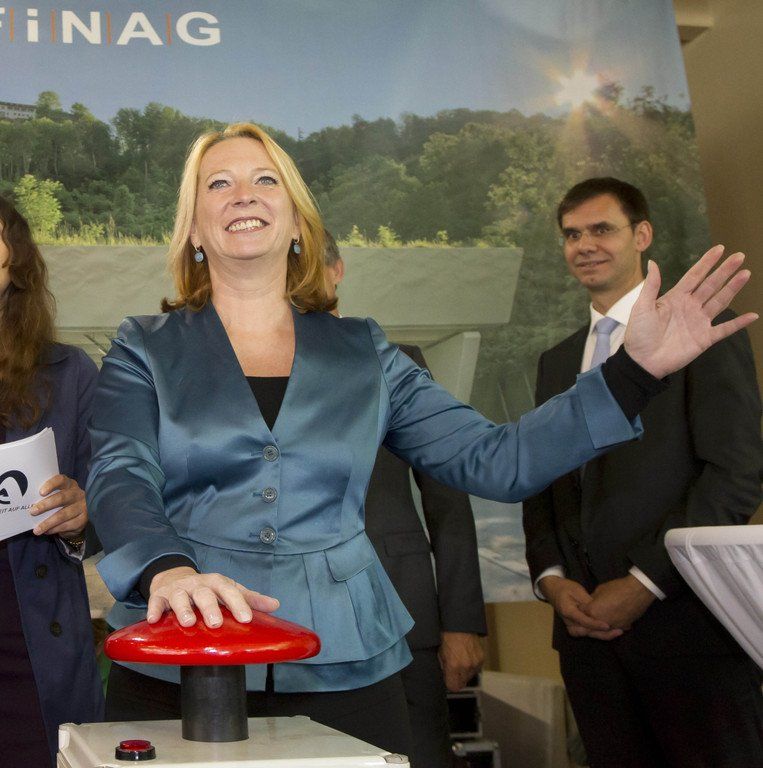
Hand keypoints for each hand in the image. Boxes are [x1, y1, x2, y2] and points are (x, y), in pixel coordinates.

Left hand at [30, 474, 86, 538]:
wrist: (80, 515)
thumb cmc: (62, 503)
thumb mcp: (57, 496)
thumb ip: (47, 497)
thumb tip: (29, 505)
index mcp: (69, 485)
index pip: (61, 480)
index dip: (51, 485)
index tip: (40, 492)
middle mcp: (77, 494)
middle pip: (62, 498)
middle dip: (46, 505)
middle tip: (33, 512)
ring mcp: (82, 507)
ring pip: (63, 514)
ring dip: (48, 522)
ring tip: (37, 530)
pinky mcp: (83, 519)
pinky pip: (68, 525)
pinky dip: (56, 529)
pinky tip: (47, 531)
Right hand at [148, 566, 279, 628]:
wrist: (175, 577)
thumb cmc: (208, 589)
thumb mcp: (229, 590)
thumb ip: (250, 599)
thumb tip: (276, 605)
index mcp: (217, 583)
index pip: (230, 591)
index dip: (239, 604)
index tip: (247, 619)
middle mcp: (198, 585)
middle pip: (205, 593)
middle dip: (210, 607)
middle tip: (216, 623)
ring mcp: (178, 590)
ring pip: (180, 597)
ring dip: (183, 609)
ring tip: (188, 622)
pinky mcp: (159, 596)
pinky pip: (155, 602)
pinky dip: (154, 610)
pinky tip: (153, 620)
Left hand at [438, 631, 483, 691]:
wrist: (460, 625)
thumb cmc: (448, 635)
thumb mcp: (440, 653)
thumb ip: (443, 668)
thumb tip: (445, 676)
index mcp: (454, 665)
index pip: (454, 687)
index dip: (450, 683)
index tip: (448, 679)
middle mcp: (466, 666)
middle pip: (462, 683)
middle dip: (457, 678)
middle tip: (452, 669)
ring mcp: (475, 662)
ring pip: (469, 676)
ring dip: (464, 672)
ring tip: (459, 661)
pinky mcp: (481, 658)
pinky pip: (476, 669)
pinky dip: (471, 666)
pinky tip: (466, 657)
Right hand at [540, 576, 622, 640]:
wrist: (554, 590)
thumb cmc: (566, 588)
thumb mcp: (577, 590)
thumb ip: (588, 602)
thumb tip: (600, 610)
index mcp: (568, 611)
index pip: (583, 621)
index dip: (596, 624)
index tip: (608, 625)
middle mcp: (568, 622)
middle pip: (586, 632)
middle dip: (603, 633)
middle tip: (619, 631)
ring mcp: (570, 625)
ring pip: (587, 634)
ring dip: (602, 635)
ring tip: (617, 632)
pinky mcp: (575, 626)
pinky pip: (587, 632)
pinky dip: (598, 633)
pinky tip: (610, 631)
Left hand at [582, 575, 654, 629]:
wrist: (637, 592)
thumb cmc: (617, 588)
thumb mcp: (600, 590)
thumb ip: (592, 599)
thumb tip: (590, 603)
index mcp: (592, 611)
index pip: (581, 614)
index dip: (581, 610)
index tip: (582, 607)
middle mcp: (600, 622)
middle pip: (589, 627)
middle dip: (588, 622)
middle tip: (589, 616)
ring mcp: (612, 627)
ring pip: (601, 631)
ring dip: (599, 627)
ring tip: (600, 619)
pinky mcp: (622, 628)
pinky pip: (613, 630)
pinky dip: (611, 627)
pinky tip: (610, 621)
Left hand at [625, 245, 756, 378]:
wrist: (642, 361)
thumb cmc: (638, 334)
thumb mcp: (642, 307)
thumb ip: (651, 286)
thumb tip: (653, 262)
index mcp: (675, 298)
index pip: (694, 276)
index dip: (706, 263)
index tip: (720, 249)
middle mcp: (690, 307)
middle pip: (711, 285)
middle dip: (725, 271)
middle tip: (739, 256)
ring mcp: (699, 322)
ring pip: (720, 302)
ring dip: (733, 289)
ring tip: (745, 274)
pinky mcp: (704, 338)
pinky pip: (725, 329)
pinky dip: (738, 323)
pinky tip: (752, 315)